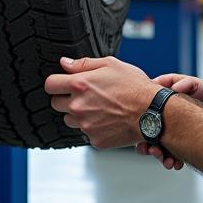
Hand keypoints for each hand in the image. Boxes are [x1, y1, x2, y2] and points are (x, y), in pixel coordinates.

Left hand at [44, 55, 158, 149]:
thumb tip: (64, 63)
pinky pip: (85, 132)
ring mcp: (85, 125)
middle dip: (65, 98)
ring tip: (98, 107)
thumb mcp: (111, 64)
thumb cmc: (134, 86)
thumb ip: (83, 63)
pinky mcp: (94, 139)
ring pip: (69, 120)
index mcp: (79, 84)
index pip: (50, 84)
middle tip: (84, 95)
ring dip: (77, 114)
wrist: (152, 112)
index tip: (62, 84)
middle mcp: (78, 106)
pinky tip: (107, 119)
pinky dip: (93, 127)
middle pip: (55, 104)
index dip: (56, 83)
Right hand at [135, 77, 202, 170]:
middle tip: (153, 151)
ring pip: (159, 146)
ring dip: (160, 156)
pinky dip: (173, 160)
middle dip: (147, 146)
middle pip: (147, 133)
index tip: (143, 134)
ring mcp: (170, 131)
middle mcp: (162, 118)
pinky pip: (173, 153)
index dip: (139, 124)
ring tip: (168, 162)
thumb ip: (184, 84)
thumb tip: (175, 88)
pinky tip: (177, 163)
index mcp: (159, 102)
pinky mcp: (180, 141)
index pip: (143, 114)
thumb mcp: (193, 84)